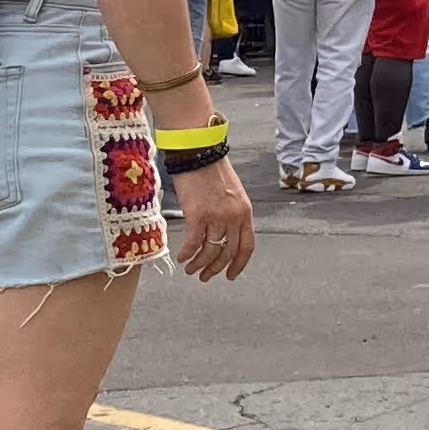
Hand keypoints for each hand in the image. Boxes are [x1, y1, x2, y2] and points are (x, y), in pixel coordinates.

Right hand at [174, 160, 254, 280]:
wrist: (198, 153)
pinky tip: (182, 257)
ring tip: (190, 269)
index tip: (230, 275)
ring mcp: (216, 217)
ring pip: (209, 251)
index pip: (247, 246)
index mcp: (245, 212)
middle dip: (215, 269)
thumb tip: (224, 235)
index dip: (238, 264)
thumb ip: (233, 214)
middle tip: (205, 276)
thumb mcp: (233, 193)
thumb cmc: (212, 170)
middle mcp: (233, 217)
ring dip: (199, 264)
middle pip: (227, 253)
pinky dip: (187, 253)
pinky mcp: (197, 215)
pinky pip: (193, 243)